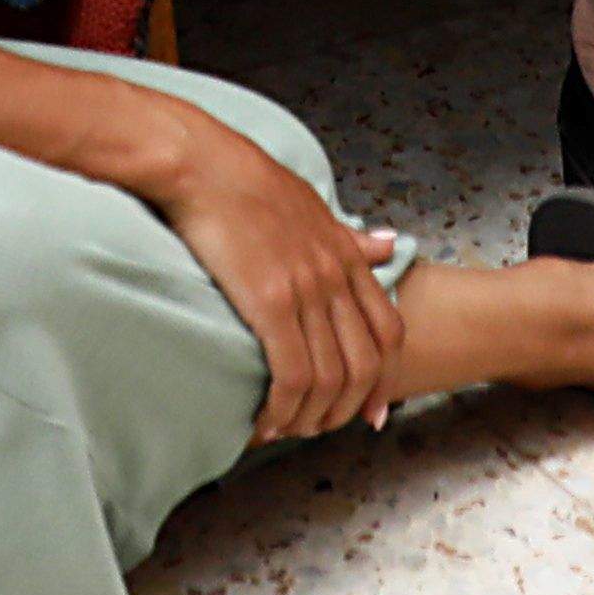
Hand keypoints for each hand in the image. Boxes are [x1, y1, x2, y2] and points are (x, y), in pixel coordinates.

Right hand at [146, 115, 407, 440]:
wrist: (203, 165)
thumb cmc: (248, 183)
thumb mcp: (314, 206)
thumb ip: (351, 237)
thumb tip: (389, 245)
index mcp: (347, 256)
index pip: (389, 332)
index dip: (383, 381)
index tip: (371, 413)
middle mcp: (335, 276)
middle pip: (365, 366)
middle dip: (346, 410)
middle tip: (319, 428)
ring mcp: (307, 290)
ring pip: (331, 380)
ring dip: (310, 418)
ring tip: (286, 429)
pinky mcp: (271, 302)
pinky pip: (293, 376)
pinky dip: (284, 409)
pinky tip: (265, 420)